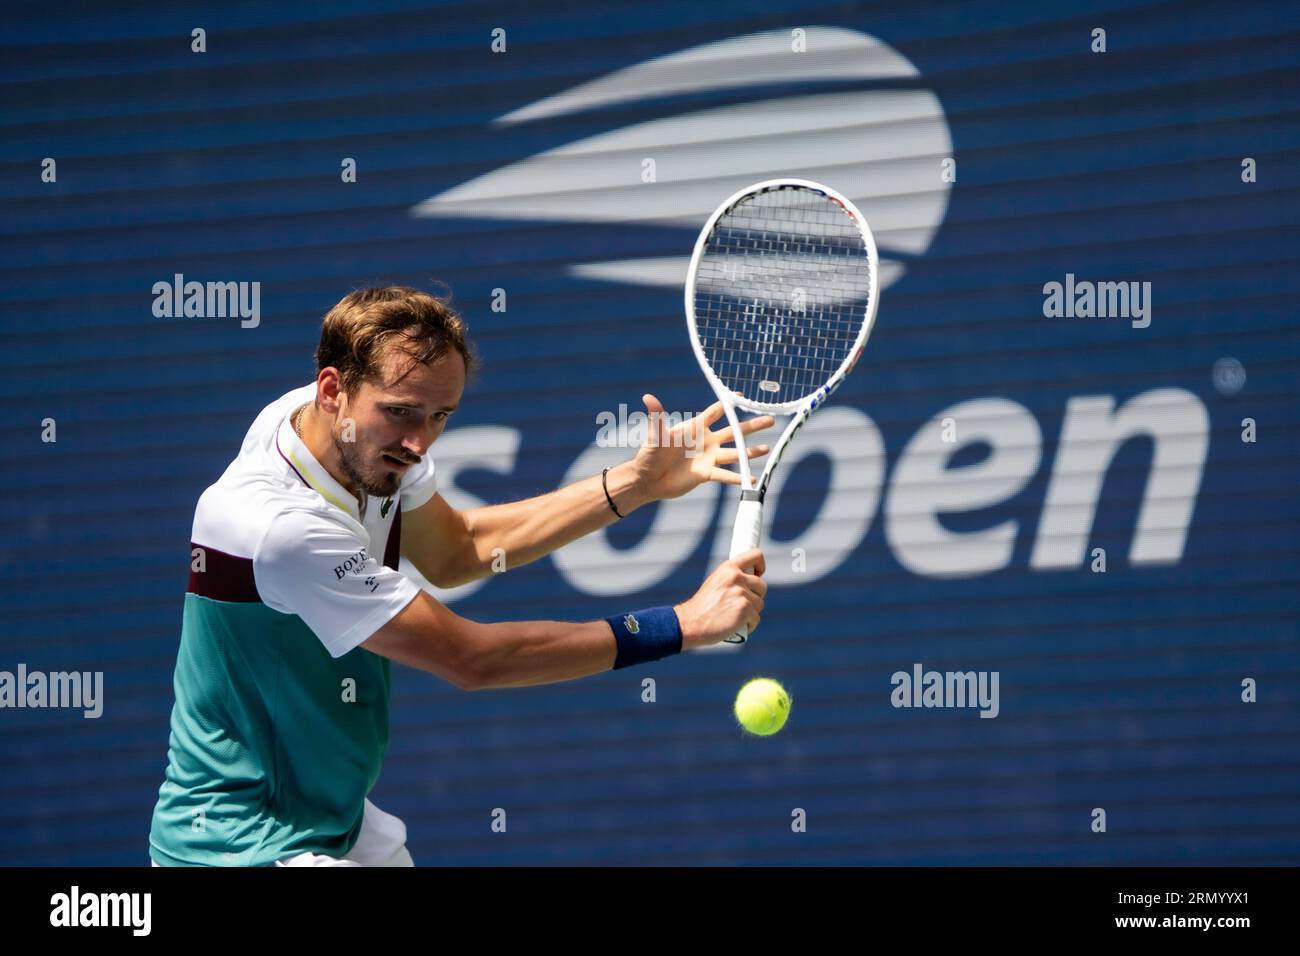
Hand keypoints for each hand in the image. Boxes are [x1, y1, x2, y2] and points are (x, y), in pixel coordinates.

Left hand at [629, 394, 774, 500]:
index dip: (729, 403)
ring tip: (768, 449)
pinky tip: (752, 479)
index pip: (716, 411)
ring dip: (751, 452)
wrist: (648, 479)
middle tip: (770, 419)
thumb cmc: (649, 454)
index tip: (743, 395)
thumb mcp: (655, 435)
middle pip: (734, 431)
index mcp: (696, 427)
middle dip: (752, 426)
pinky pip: (726, 475)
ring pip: (735, 453)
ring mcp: (708, 457)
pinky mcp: (706, 474)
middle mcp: (706, 441)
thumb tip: (648, 397)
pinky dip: (738, 478)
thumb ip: (656, 417)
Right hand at [674, 549, 766, 648]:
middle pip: (762, 585)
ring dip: (751, 613)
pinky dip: (749, 625)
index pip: (756, 555)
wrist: (690, 622)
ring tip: (734, 617)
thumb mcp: (715, 583)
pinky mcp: (745, 609)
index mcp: (728, 567)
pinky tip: (736, 626)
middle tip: (740, 605)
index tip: (758, 574)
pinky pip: (756, 618)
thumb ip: (732, 579)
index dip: (761, 565)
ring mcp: (741, 593)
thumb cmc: (702, 607)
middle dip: (755, 597)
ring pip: (759, 604)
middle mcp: (736, 577)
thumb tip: (751, 581)